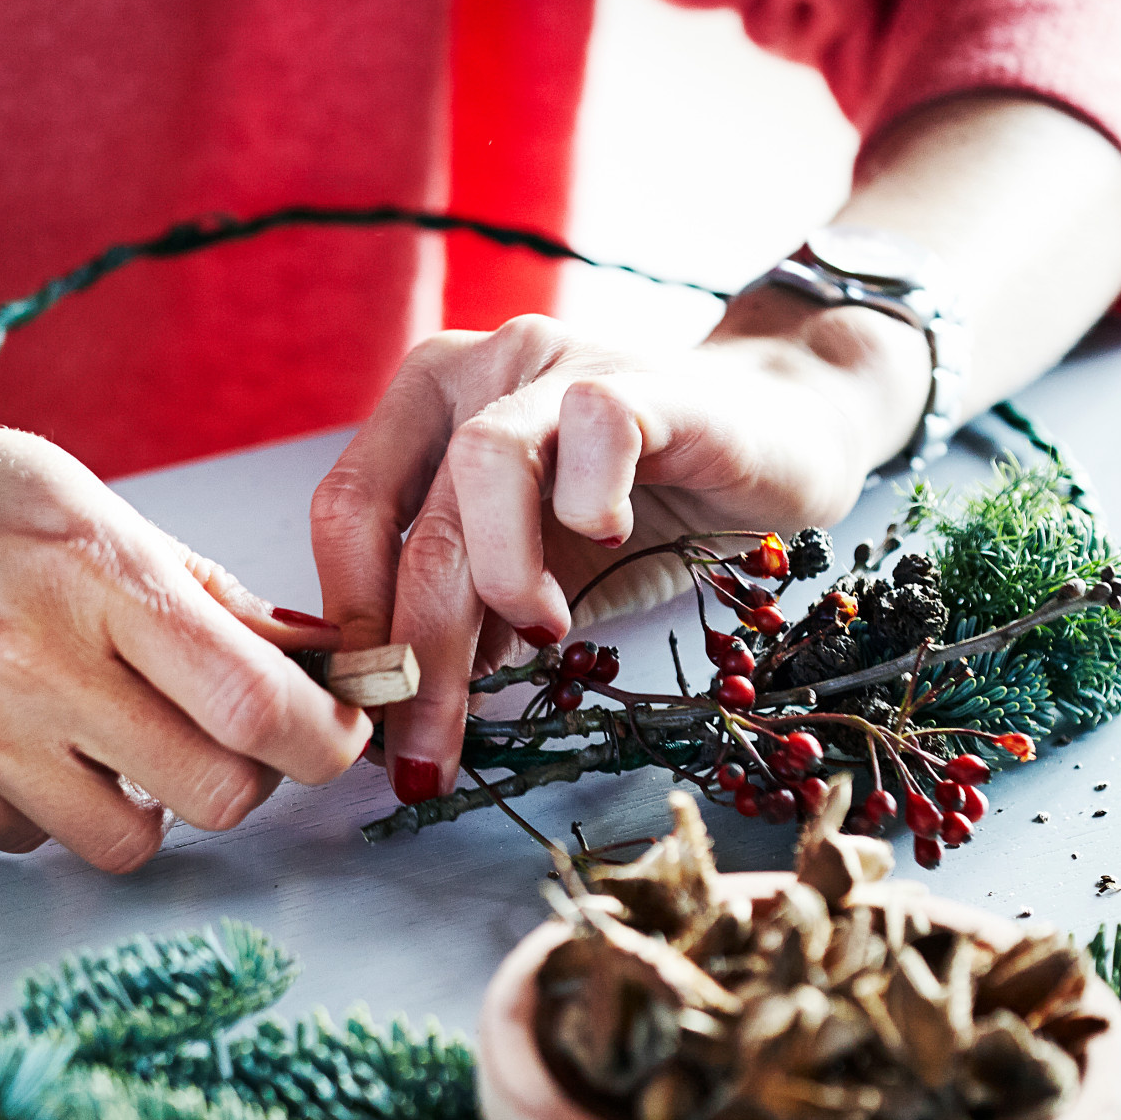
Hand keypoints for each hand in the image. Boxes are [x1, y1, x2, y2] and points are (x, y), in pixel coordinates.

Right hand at [0, 373, 369, 866]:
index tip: (336, 726)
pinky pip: (38, 841)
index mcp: (94, 566)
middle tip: (229, 736)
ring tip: (113, 740)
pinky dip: (51, 811)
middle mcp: (44, 659)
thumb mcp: (61, 492)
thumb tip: (302, 650)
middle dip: (248, 776)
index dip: (325, 734)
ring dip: (147, 804)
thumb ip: (183, 581)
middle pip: (220, 793)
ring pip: (133, 839)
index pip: (259, 697)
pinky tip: (20, 743)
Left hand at [308, 298, 927, 802]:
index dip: (352, 630)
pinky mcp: (645, 381)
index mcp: (423, 413)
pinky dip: (590, 500)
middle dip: (418, 659)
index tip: (371, 728)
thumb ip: (467, 621)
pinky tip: (610, 539)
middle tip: (431, 755)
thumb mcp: (532, 581)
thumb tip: (398, 714)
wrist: (775, 442)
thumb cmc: (641, 512)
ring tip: (542, 636)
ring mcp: (556, 365)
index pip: (345, 518)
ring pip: (484, 468)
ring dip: (499, 579)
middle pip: (416, 526)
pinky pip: (594, 425)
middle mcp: (475, 373)